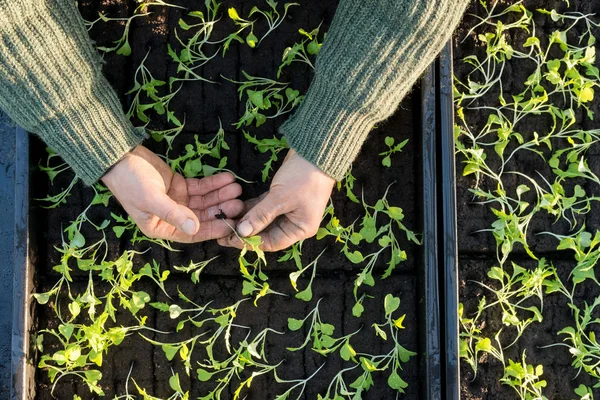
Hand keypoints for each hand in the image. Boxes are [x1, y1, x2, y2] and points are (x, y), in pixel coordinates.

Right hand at [102, 145, 243, 242]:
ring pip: (204, 201)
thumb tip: (194, 229)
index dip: (211, 229)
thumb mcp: (151, 199)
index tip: (230, 224)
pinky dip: (213, 183)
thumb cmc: (130, 182)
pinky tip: (226, 178)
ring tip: (236, 187)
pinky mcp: (180, 185)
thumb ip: (173, 213)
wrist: (119, 156)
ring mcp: (177, 200)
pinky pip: (200, 187)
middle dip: (220, 208)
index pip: (191, 234)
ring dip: (220, 195)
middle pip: (202, 216)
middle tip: (238, 202)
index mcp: (160, 227)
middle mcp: (171, 217)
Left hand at [218, 149, 334, 250]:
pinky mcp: (281, 198)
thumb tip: (242, 232)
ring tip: (225, 219)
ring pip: (263, 220)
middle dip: (246, 232)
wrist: (316, 151)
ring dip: (246, 219)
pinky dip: (251, 208)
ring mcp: (288, 211)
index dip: (250, 242)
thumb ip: (260, 216)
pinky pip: (264, 208)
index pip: (271, 243)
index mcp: (300, 229)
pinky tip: (234, 208)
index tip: (229, 239)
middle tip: (222, 231)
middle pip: (266, 233)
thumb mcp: (281, 198)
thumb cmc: (303, 178)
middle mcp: (294, 223)